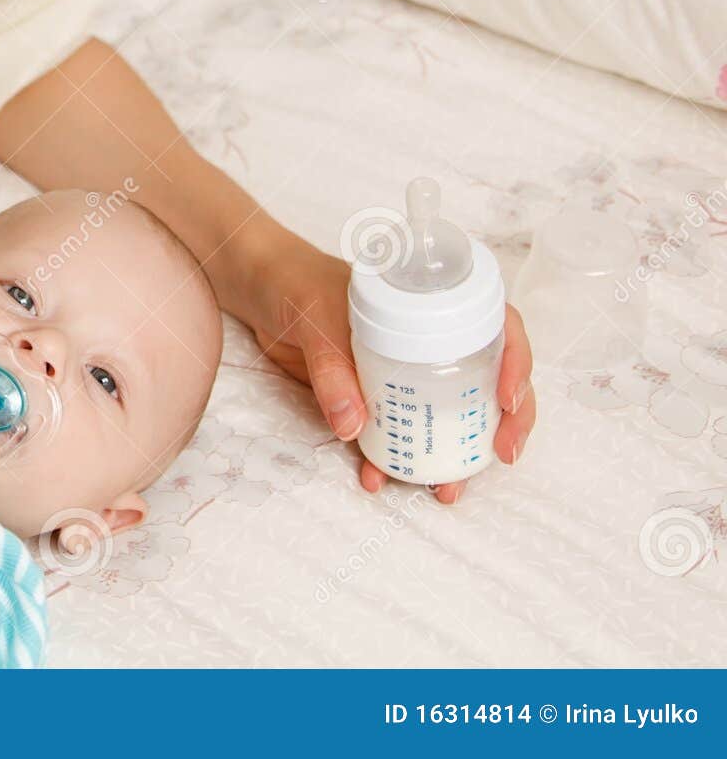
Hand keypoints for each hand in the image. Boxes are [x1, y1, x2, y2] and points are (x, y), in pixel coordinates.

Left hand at [248, 240, 535, 504]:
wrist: (258, 289)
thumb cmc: (295, 282)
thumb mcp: (315, 318)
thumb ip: (332, 369)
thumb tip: (354, 427)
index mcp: (434, 304)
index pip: (498, 326)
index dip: (517, 362)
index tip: (507, 398)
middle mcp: (430, 338)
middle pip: (488, 379)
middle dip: (502, 421)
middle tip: (502, 454)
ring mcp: (403, 369)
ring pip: (447, 413)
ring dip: (452, 454)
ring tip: (446, 491)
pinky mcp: (371, 393)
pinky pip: (395, 430)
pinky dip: (392, 458)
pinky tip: (379, 479)